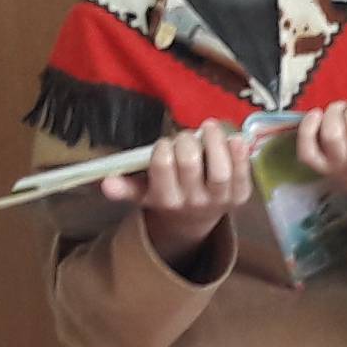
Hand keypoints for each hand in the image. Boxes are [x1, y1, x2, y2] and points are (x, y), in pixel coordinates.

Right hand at [102, 122, 255, 267]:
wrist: (195, 219)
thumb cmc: (167, 194)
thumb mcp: (142, 193)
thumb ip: (125, 187)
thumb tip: (104, 182)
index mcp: (166, 200)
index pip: (162, 169)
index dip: (163, 149)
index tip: (164, 143)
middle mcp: (193, 202)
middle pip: (190, 165)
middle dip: (186, 142)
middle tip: (185, 136)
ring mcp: (220, 200)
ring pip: (220, 171)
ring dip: (215, 143)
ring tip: (209, 126)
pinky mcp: (240, 195)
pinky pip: (243, 175)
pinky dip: (241, 155)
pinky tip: (236, 138)